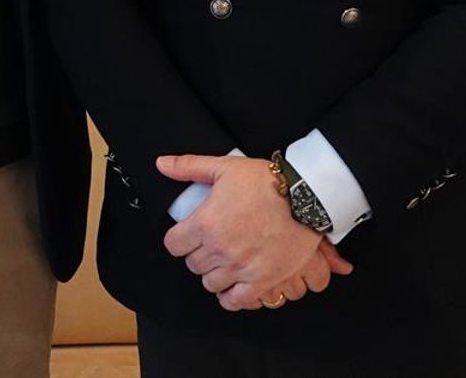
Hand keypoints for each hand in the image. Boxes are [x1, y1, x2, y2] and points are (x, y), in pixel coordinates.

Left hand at [156, 154, 351, 311]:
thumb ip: (188, 167)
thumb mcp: (223, 167)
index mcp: (205, 223)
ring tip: (224, 262)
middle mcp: (219, 249)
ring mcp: (240, 268)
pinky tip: (233, 286)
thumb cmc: (265, 182)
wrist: (304, 198)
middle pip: (193, 265)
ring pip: (211, 283)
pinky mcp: (262, 281)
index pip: (174, 245)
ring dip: (214, 274)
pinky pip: (236, 301)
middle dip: (199, 254)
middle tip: (211, 245)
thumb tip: (161, 164)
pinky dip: (231, 297)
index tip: (188, 236)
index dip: (180, 240)